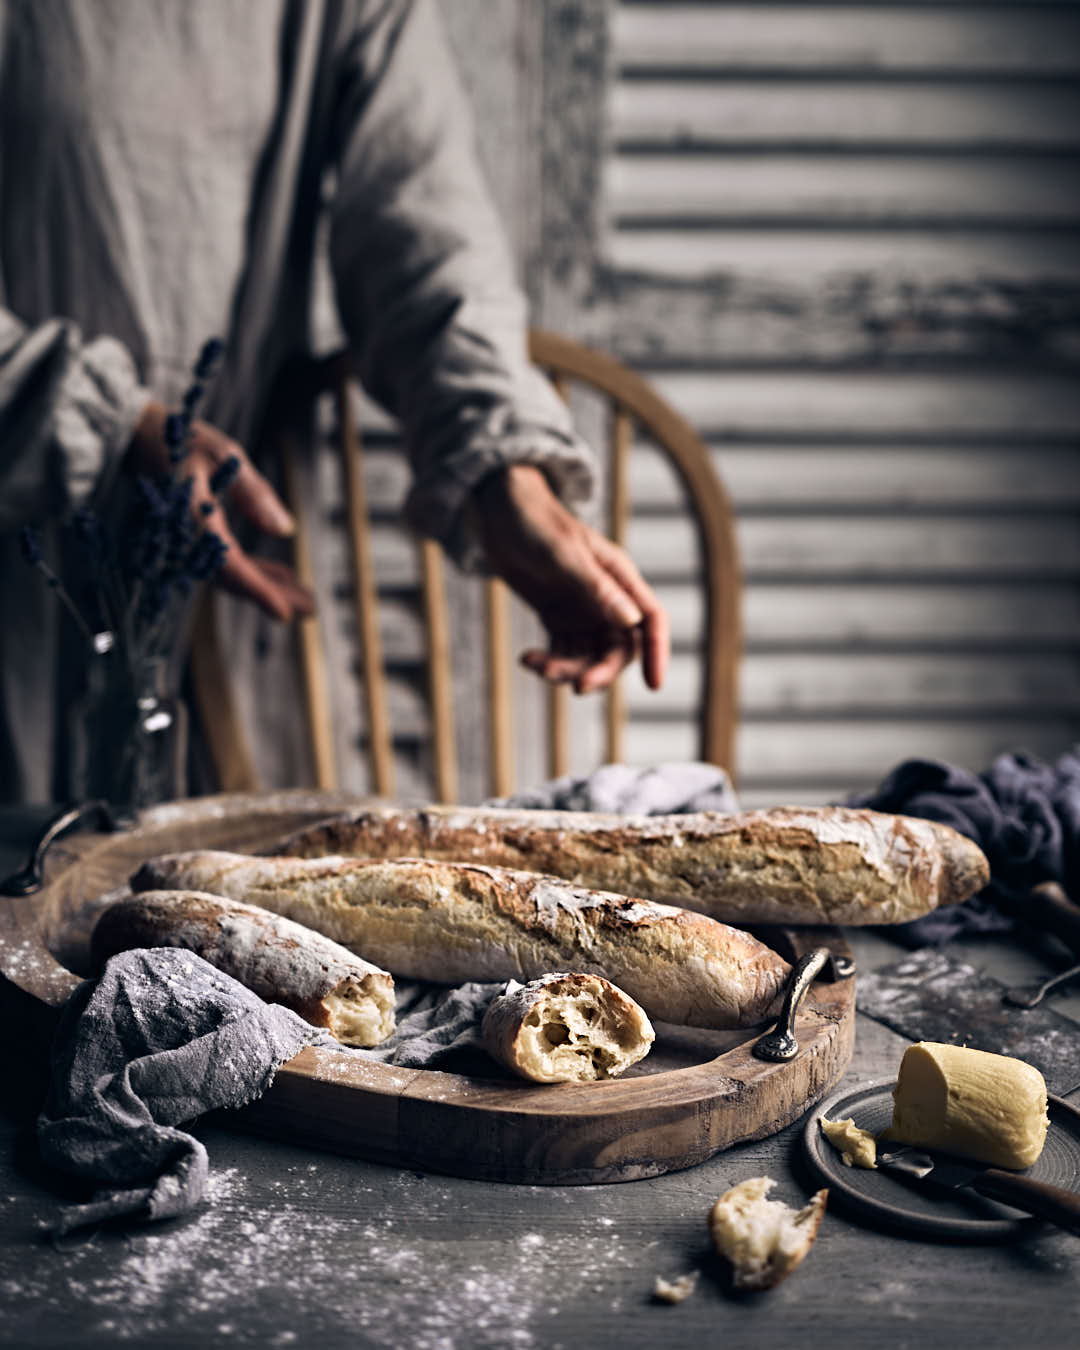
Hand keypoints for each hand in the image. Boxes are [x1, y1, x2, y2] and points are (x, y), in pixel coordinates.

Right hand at [125, 401, 313, 621]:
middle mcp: (187, 539)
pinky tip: (280, 574)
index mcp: (193, 519)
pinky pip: (224, 562)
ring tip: (303, 597)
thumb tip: (286, 529)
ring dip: (267, 584)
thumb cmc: (180, 441)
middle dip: (273, 594)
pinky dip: (253, 570)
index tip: (284, 613)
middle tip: (310, 609)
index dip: (258, 590)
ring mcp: (188, 542)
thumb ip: (254, 493)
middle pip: (234, 578)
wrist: (134, 437)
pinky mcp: (192, 539)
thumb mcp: (224, 456)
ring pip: (232, 574)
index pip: (229, 565)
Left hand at [472, 464, 668, 692]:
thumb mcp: (565, 556)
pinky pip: (562, 651)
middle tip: (576, 687)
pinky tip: (528, 658)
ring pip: (587, 656)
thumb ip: (598, 589)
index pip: (651, 620)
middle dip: (600, 671)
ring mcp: (582, 610)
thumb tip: (632, 621)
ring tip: (534, 664)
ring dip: (566, 669)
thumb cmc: (537, 523)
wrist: (500, 511)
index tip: (654, 684)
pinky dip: (548, 661)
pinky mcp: (557, 617)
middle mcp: (607, 599)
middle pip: (618, 649)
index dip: (657, 652)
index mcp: (620, 579)